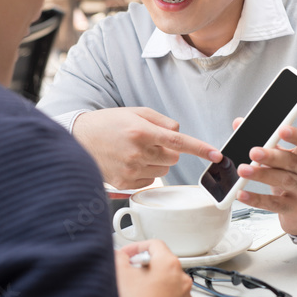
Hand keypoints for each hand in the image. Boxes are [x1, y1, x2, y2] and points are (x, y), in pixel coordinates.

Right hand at [72, 107, 221, 188]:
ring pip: (164, 170)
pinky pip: (151, 180)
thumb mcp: (135, 112)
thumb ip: (161, 121)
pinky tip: (131, 162)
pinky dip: (147, 172)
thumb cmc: (108, 124)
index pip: (178, 142)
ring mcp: (131, 170)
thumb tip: (179, 134)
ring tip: (137, 151)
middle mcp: (137, 152)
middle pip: (173, 158)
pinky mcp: (126, 183)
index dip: (200, 149)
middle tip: (149, 141)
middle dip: (167, 150)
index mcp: (141, 132)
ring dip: (158, 161)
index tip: (216, 155)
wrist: (80, 139)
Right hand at [115, 240, 192, 296]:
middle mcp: (182, 279)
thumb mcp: (119, 274)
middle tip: (128, 273)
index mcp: (169, 264)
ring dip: (152, 284)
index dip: (137, 247)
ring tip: (135, 294)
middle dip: (144, 266)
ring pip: (167, 283)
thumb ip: (120, 257)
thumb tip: (121, 256)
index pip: (154, 244)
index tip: (127, 255)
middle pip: (162, 263)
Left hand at [234, 122, 296, 236]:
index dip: (296, 135)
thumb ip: (265, 141)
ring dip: (261, 175)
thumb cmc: (294, 177)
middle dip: (271, 156)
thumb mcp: (283, 158)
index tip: (282, 129)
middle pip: (291, 162)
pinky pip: (274, 204)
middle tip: (253, 151)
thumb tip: (239, 123)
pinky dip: (257, 199)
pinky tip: (242, 193)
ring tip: (242, 170)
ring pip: (283, 180)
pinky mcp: (295, 208)